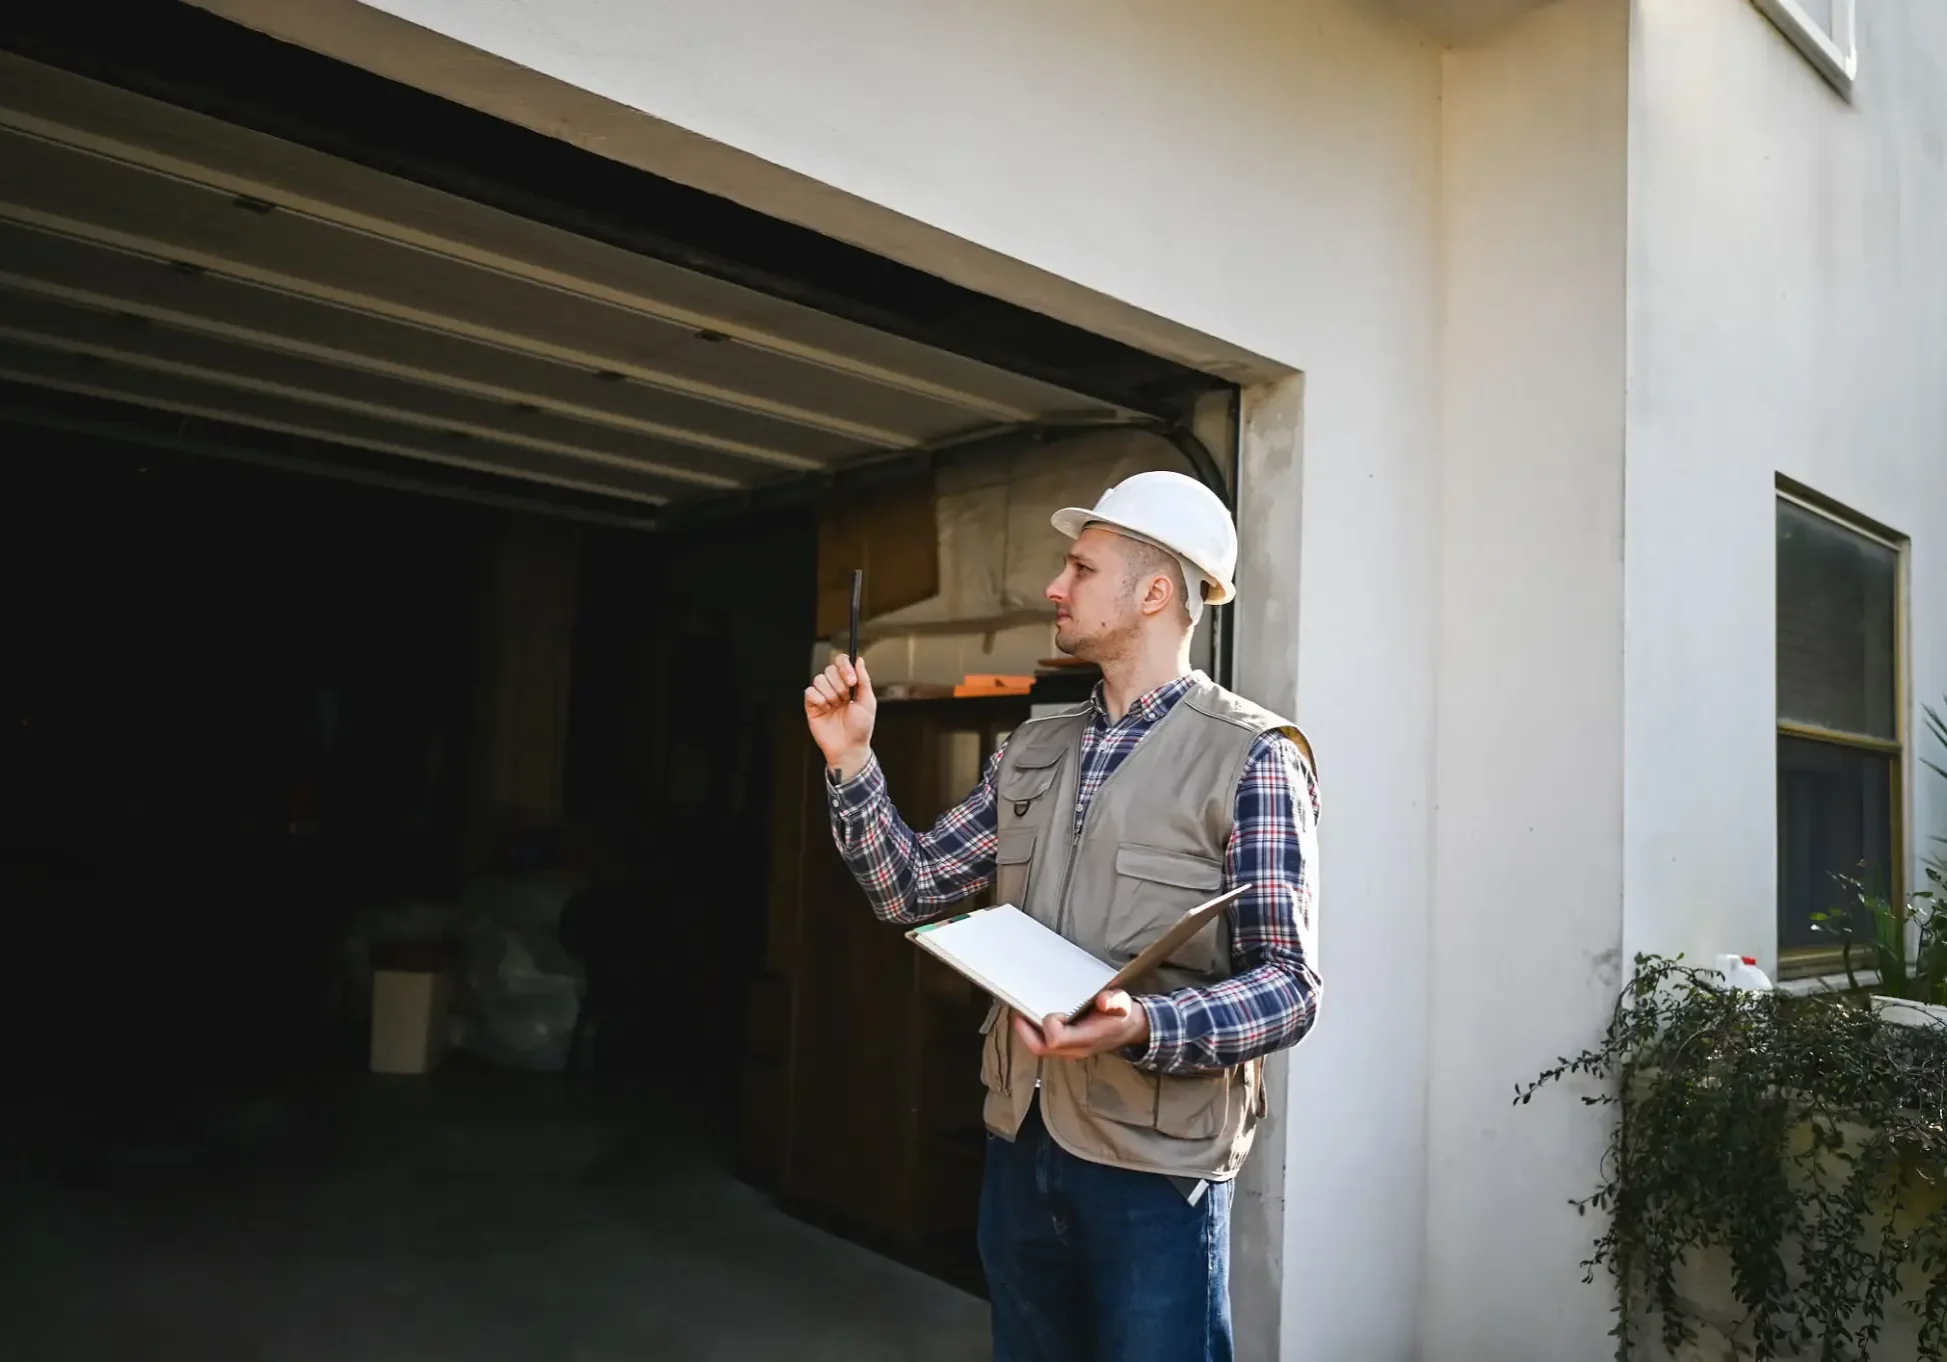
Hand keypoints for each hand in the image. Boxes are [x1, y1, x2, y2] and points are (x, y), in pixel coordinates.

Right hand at [804, 653, 876, 779]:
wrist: (849, 747)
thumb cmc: (860, 727)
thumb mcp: (868, 701)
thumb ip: (863, 679)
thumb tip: (859, 660)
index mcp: (848, 684)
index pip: (841, 662)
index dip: (844, 667)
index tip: (852, 681)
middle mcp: (834, 687)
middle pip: (829, 669)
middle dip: (840, 685)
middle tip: (846, 699)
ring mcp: (822, 696)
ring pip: (819, 679)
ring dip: (831, 694)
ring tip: (836, 707)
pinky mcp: (811, 705)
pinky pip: (810, 692)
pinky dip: (819, 700)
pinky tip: (826, 709)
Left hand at [1014, 989, 1149, 1060]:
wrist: (1130, 1029)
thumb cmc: (1122, 1015)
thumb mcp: (1123, 1003)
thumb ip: (1114, 1001)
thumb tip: (1103, 1000)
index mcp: (1088, 1038)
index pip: (1057, 1039)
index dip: (1050, 1024)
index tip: (1056, 1011)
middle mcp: (1076, 1048)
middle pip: (1042, 1049)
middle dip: (1026, 1032)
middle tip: (1019, 1015)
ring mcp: (1071, 1051)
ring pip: (1041, 1050)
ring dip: (1028, 1033)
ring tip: (1022, 1016)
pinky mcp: (1067, 1048)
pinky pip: (1045, 1046)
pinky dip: (1034, 1034)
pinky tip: (1033, 1020)